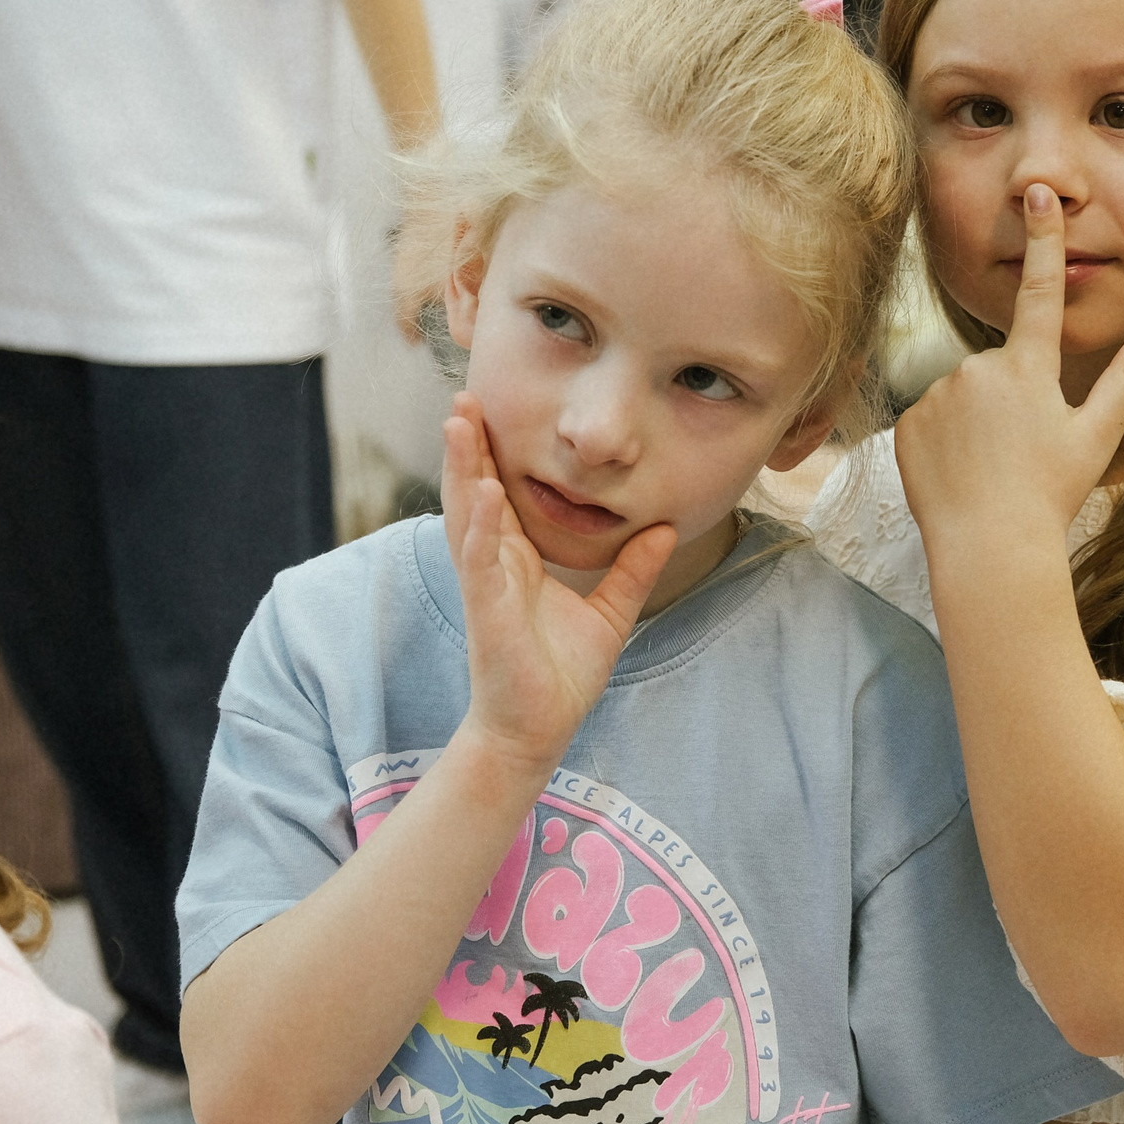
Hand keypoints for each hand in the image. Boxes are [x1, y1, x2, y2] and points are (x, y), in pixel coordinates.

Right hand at [441, 393, 675, 770]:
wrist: (539, 731)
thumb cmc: (561, 676)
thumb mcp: (610, 614)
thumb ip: (633, 571)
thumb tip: (665, 529)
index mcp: (517, 560)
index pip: (498, 492)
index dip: (491, 450)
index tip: (492, 406)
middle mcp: (494, 565)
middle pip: (471, 491)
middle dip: (466, 443)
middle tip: (464, 392)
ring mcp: (487, 586)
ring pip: (467, 517)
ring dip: (461, 468)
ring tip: (458, 421)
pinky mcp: (488, 613)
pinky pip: (481, 563)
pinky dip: (481, 526)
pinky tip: (483, 493)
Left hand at [894, 182, 1123, 545]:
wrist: (988, 550)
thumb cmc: (1050, 498)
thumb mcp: (1096, 438)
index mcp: (1029, 369)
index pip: (1041, 291)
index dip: (1044, 239)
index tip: (1039, 192)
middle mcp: (979, 369)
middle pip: (1002, 367)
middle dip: (1012, 397)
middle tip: (1022, 452)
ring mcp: (938, 395)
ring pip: (965, 394)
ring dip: (978, 421)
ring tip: (990, 469)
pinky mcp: (908, 424)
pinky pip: (931, 420)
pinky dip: (945, 441)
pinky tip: (960, 474)